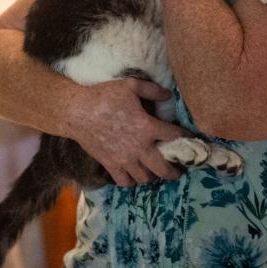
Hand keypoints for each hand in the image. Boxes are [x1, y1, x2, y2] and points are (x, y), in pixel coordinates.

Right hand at [69, 78, 187, 185]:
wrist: (77, 111)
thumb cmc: (104, 96)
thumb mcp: (130, 86)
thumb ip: (152, 90)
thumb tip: (169, 95)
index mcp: (147, 127)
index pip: (174, 136)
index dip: (185, 137)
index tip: (189, 139)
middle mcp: (139, 147)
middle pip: (163, 168)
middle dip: (174, 171)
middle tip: (178, 170)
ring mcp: (125, 159)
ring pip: (146, 177)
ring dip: (153, 175)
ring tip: (156, 172)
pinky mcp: (111, 165)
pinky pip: (125, 181)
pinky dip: (132, 181)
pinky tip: (134, 176)